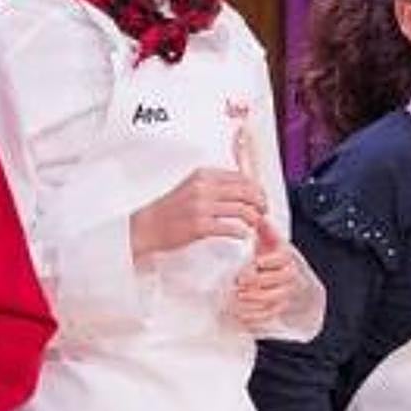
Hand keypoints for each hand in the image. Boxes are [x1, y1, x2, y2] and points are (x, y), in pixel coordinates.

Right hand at [130, 168, 266, 258]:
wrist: (147, 226)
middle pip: (246, 192)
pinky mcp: (200, 226)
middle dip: (260, 203)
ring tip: (254, 224)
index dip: (257, 188)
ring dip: (254, 218)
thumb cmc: (169, 210)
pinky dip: (242, 232)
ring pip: (242, 210)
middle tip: (263, 212)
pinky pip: (231, 228)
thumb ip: (213, 184)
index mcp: (203, 175)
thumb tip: (241, 188)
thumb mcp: (191, 187)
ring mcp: (201, 207)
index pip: (241, 177)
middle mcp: (203, 188)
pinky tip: (243, 235)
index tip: (261, 197)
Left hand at [227, 227, 306, 329]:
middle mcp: (287, 275)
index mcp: (284, 257)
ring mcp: (284, 292)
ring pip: (275, 299)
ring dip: (256, 300)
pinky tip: (242, 313)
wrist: (273, 270)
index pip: (282, 259)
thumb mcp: (265, 239)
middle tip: (240, 282)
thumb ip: (263, 229)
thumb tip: (261, 218)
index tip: (256, 262)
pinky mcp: (277, 307)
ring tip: (238, 297)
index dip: (269, 261)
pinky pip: (270, 314)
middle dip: (259, 282)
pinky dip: (256, 316)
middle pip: (280, 281)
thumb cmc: (267, 253)